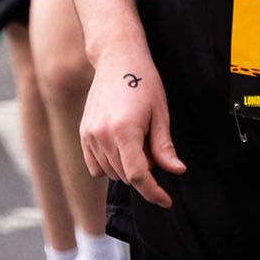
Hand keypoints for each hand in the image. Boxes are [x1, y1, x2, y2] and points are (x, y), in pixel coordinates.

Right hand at [80, 57, 184, 208]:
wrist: (118, 58)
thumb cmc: (143, 81)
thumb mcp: (161, 113)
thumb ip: (165, 147)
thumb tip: (176, 171)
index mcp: (125, 131)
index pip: (139, 176)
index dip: (154, 192)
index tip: (166, 200)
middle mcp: (102, 136)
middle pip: (126, 176)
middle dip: (144, 171)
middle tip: (152, 144)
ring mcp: (89, 135)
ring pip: (111, 173)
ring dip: (127, 167)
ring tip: (137, 138)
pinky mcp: (83, 133)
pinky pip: (95, 166)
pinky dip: (110, 164)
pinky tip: (120, 145)